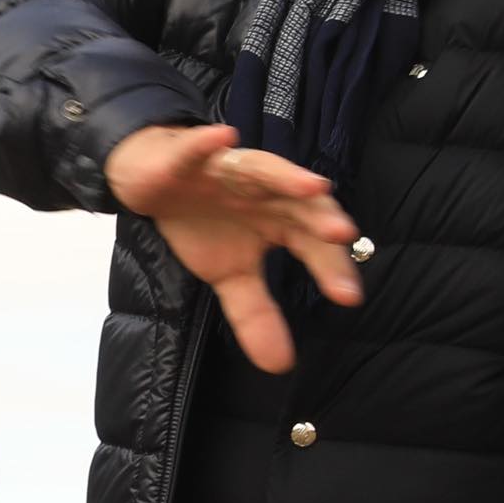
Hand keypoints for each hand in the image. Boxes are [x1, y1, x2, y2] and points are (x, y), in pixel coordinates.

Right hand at [104, 123, 361, 374]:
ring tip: (311, 187)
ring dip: (287, 176)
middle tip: (342, 236)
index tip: (348, 297)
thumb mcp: (229, 275)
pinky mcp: (195, 155)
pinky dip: (212, 142)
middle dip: (322, 217)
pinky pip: (203, 147)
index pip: (314, 247)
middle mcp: (267, 194)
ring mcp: (234, 170)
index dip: (332, 268)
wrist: (155, 183)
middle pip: (302, 205)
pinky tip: (224, 138)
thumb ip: (256, 315)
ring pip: (266, 170)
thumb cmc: (203, 223)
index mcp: (281, 223)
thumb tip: (280, 364)